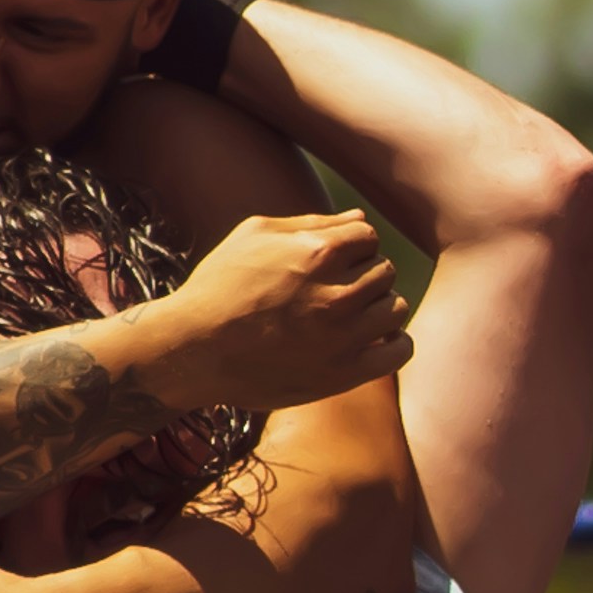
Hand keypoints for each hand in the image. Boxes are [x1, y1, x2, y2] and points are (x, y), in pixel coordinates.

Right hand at [129, 208, 409, 415]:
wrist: (193, 351)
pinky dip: (393, 342)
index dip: (350, 248)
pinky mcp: (343, 374)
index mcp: (318, 252)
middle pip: (384, 271)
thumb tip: (360, 219)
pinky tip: (369, 342)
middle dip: (362, 277)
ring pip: (394, 308)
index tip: (329, 266)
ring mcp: (342, 336)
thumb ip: (312, 223)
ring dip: (376, 309)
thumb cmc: (219, 287)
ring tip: (346, 319)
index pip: (368, 236)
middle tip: (332, 294)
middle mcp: (336, 293)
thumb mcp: (254, 235)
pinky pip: (399, 350)